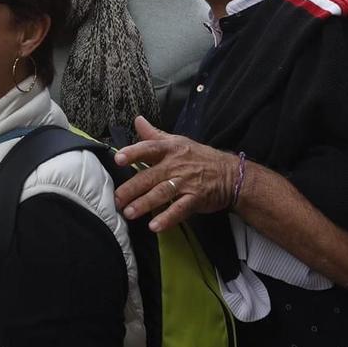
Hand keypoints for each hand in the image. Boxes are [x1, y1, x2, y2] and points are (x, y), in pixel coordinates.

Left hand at [112, 115, 237, 231]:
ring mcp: (186, 183)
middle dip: (132, 188)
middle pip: (150, 176)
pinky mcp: (195, 199)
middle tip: (117, 199)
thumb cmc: (199, 157)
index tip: (118, 159)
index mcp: (170, 149)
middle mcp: (176, 165)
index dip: (133, 153)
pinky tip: (155, 226)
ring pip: (162, 193)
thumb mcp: (178, 141)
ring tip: (129, 213)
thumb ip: (154, 134)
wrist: (230, 174)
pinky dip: (167, 218)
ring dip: (145, 204)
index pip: (149, 148)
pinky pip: (179, 209)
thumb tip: (137, 120)